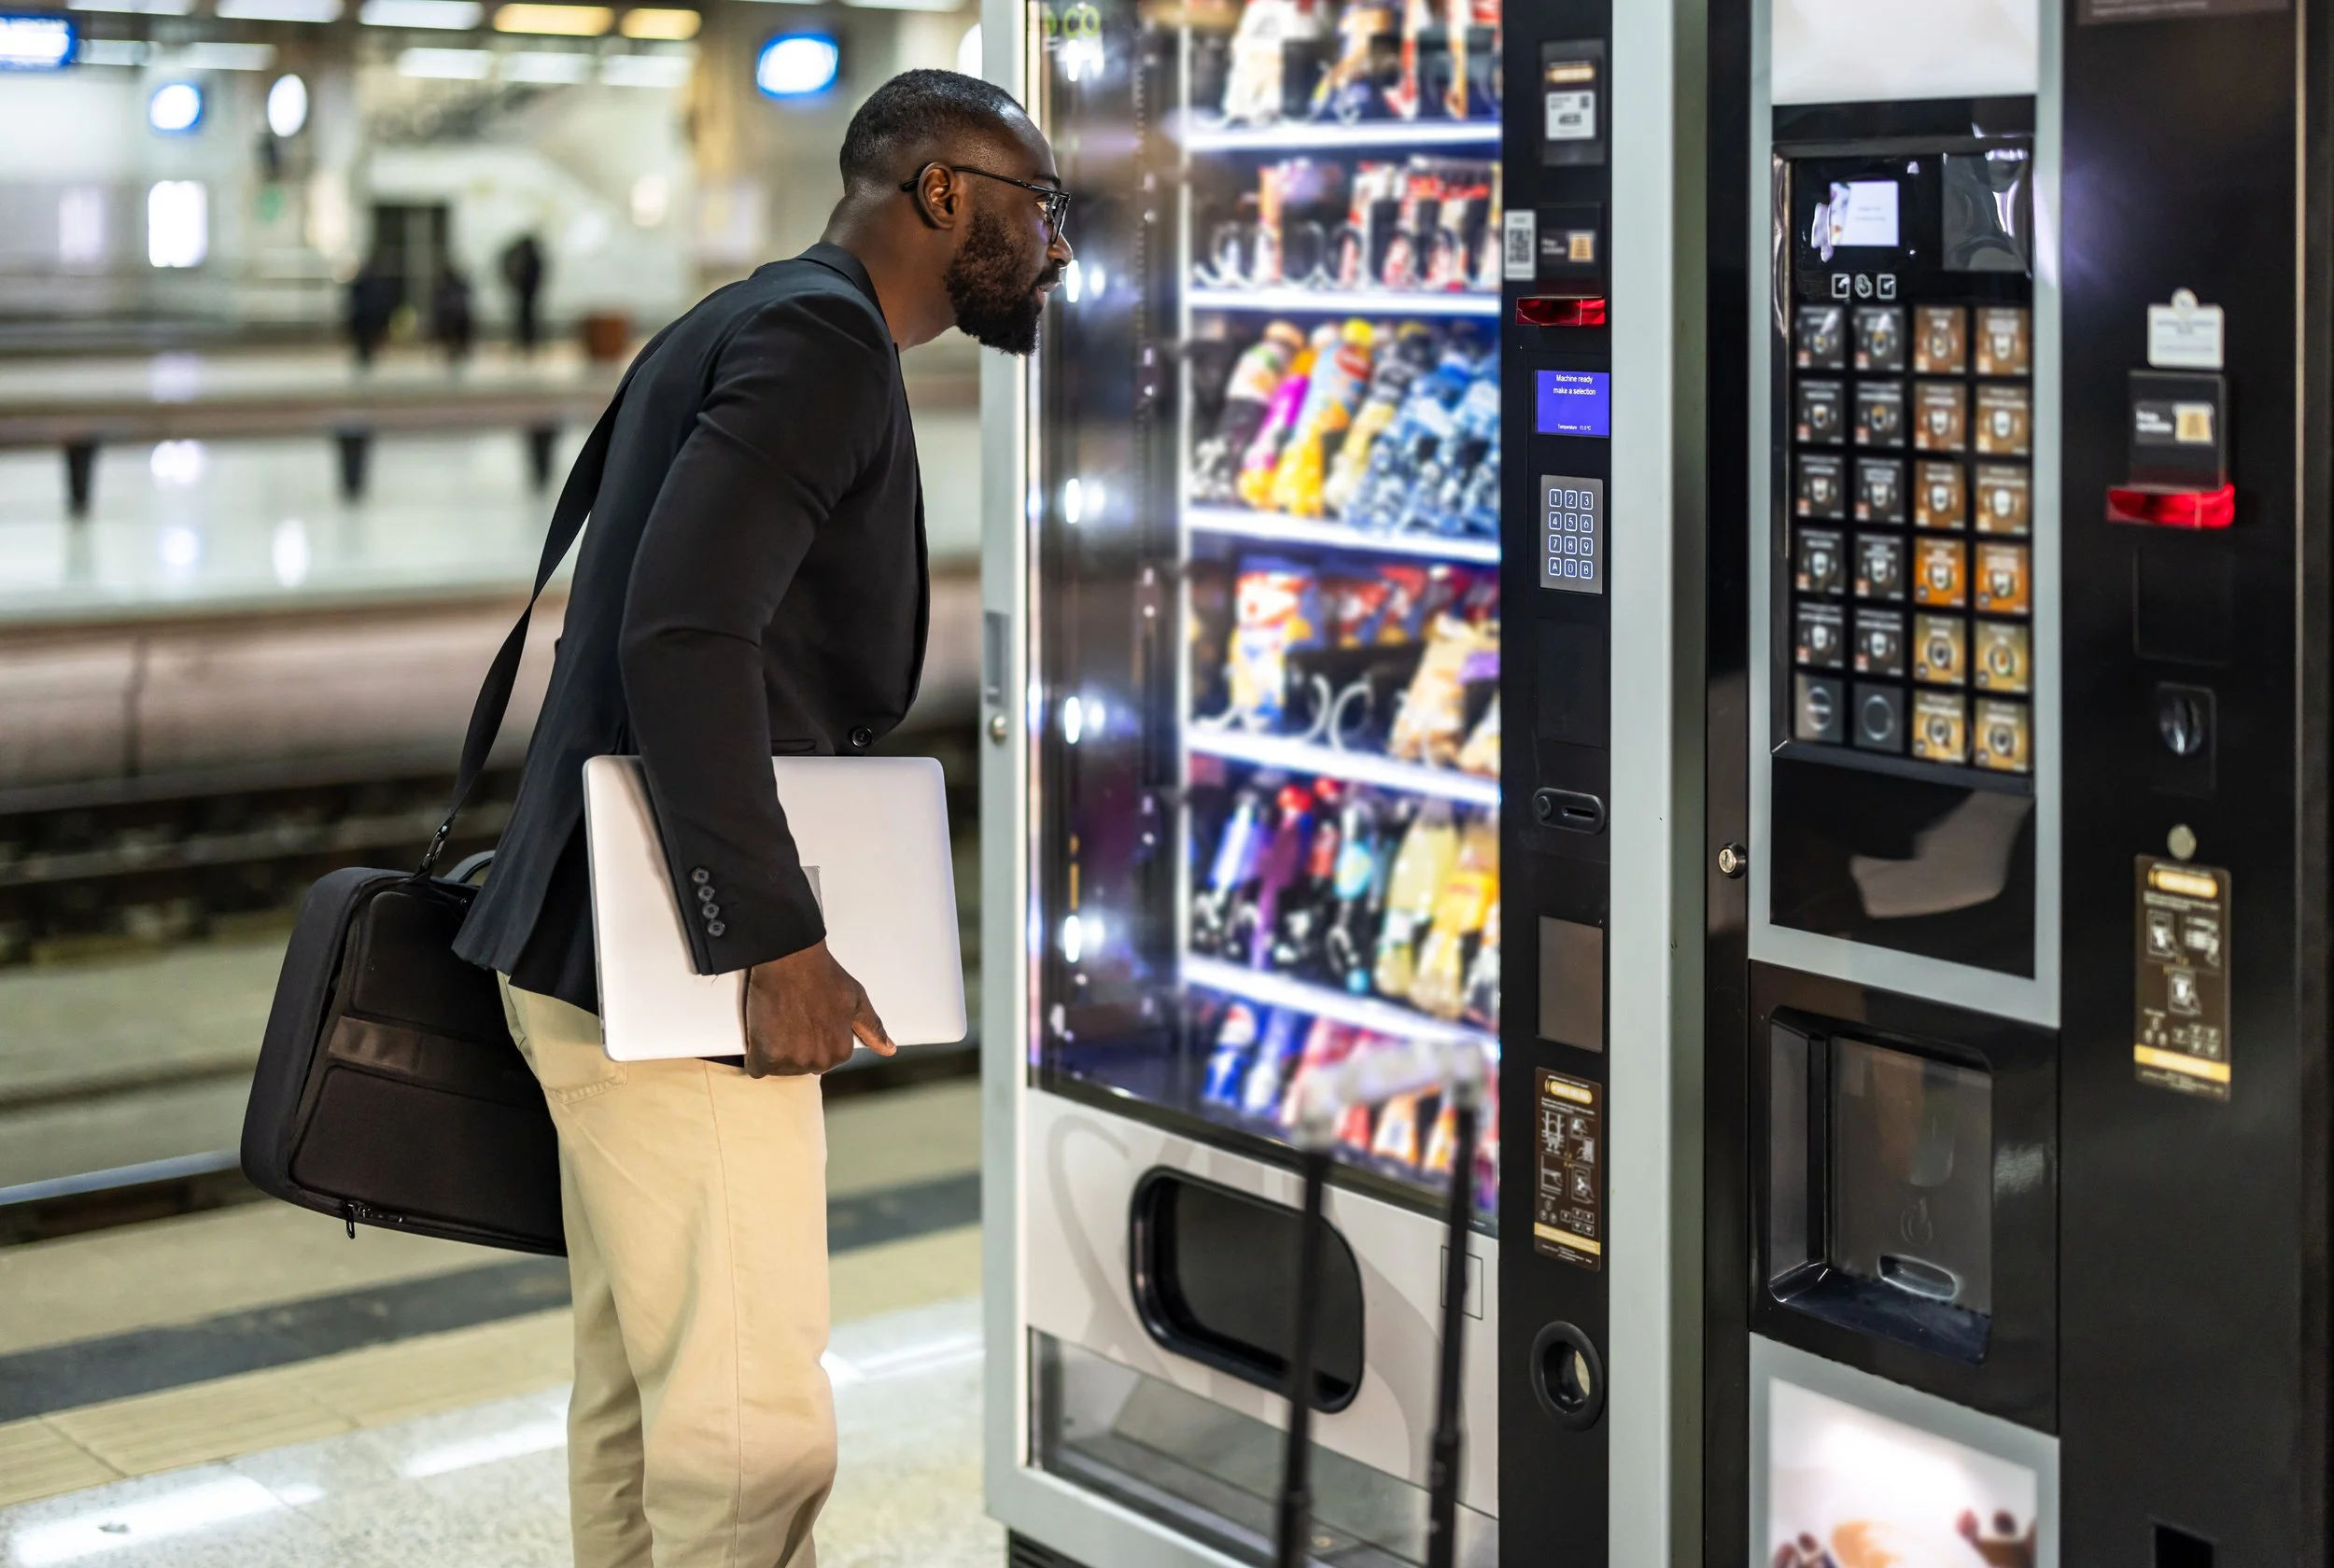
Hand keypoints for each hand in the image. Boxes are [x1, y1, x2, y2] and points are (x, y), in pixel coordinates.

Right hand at [743, 940, 895, 1076]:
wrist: (792, 959)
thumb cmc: (824, 975)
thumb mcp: (856, 1000)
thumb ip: (872, 1028)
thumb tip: (889, 1050)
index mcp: (841, 1052)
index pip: (822, 1060)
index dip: (811, 1040)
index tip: (806, 1020)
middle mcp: (819, 1061)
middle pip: (799, 1066)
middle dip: (793, 1047)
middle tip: (790, 1018)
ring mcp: (793, 1060)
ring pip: (779, 1067)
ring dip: (774, 1051)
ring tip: (777, 1021)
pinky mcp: (767, 1056)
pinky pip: (756, 1068)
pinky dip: (755, 1056)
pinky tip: (761, 1034)